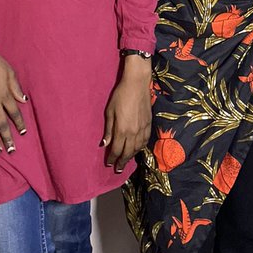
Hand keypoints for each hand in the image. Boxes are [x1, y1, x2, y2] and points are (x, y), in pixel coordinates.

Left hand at [102, 56, 151, 173]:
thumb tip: (104, 144)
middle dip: (122, 162)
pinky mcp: (149, 124)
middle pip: (127, 152)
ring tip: (126, 160)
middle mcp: (133, 132)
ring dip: (131, 156)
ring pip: (137, 148)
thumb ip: (108, 129)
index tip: (109, 163)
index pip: (116, 150)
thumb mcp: (110, 112)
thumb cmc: (120, 95)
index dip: (112, 158)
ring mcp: (142, 129)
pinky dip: (141, 147)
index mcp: (122, 130)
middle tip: (118, 169)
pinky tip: (137, 149)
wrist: (137, 84)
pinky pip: (145, 141)